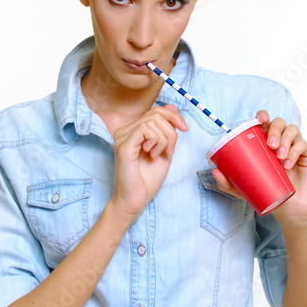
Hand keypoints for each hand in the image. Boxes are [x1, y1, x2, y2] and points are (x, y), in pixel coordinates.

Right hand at [109, 103, 187, 222]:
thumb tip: (171, 107)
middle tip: (170, 149)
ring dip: (164, 138)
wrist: (136, 200)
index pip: (155, 111)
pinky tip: (153, 154)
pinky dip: (156, 141)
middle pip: (155, 113)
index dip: (173, 116)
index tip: (184, 129)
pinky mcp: (123, 146)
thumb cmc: (148, 179)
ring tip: (160, 154)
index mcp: (133, 131)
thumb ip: (167, 130)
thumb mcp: (164, 149)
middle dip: (171, 129)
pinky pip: (144, 129)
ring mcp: (122, 137)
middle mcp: (125, 131)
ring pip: (152, 121)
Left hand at [211, 109, 306, 224]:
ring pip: (293, 130)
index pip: (265, 122)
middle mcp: (282, 141)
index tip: (260, 120)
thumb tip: (214, 169)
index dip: (263, 116)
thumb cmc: (268, 194)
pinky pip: (303, 145)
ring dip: (285, 139)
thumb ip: (228, 182)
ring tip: (279, 156)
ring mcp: (296, 147)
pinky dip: (295, 152)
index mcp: (266, 143)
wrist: (289, 211)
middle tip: (270, 145)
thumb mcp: (243, 189)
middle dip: (275, 129)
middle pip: (279, 122)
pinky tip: (288, 164)